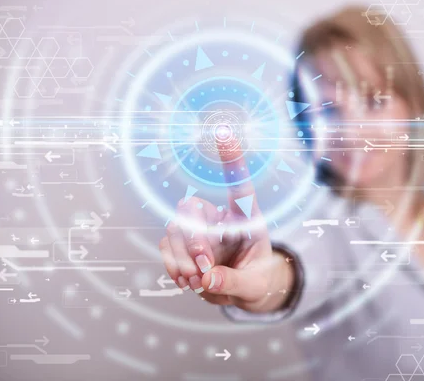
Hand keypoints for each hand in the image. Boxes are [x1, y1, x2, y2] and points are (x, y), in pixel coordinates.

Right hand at [158, 137, 293, 312]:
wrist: (243, 293)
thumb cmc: (257, 279)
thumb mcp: (255, 286)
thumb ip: (233, 282)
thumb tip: (207, 279)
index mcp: (245, 218)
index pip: (239, 184)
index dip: (231, 158)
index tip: (223, 131)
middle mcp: (219, 217)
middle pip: (192, 208)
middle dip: (193, 241)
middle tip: (203, 270)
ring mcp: (198, 230)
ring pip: (175, 229)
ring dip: (182, 258)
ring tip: (198, 282)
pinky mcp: (182, 246)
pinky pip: (166, 247)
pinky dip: (173, 266)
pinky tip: (188, 282)